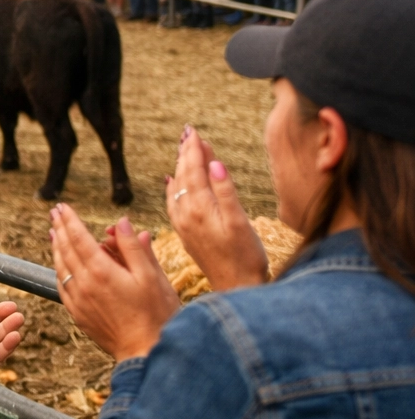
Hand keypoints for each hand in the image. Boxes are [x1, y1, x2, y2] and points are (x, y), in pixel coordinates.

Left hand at [50, 203, 179, 361]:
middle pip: (66, 249)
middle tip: (54, 212)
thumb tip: (121, 222)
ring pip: (61, 267)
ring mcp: (78, 300)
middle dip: (59, 228)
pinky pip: (62, 285)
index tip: (62, 206)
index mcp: (102, 271)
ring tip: (54, 233)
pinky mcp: (78, 314)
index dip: (69, 220)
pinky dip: (59, 269)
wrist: (146, 353)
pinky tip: (61, 264)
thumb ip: (133, 247)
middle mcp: (84, 284)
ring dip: (56, 247)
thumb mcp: (152, 276)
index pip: (78, 237)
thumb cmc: (156, 314)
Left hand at [166, 126, 269, 290]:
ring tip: (185, 149)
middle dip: (186, 153)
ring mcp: (183, 224)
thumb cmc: (245, 256)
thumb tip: (214, 163)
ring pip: (177, 187)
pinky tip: (173, 181)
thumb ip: (226, 192)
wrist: (236, 287)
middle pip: (183, 175)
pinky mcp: (185, 233)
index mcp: (199, 208)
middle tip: (188, 132)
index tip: (194, 131)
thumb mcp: (240, 223)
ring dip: (181, 167)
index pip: (194, 170)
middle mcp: (185, 214)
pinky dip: (174, 187)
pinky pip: (173, 203)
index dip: (195, 150)